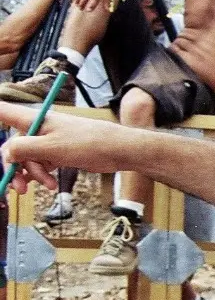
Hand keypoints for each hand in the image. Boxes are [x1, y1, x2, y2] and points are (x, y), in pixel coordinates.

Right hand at [0, 106, 139, 193]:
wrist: (117, 151)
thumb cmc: (87, 143)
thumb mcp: (51, 147)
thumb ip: (23, 149)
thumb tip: (6, 153)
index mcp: (33, 120)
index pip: (3, 112)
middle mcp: (37, 129)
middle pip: (12, 146)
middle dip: (14, 167)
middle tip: (19, 188)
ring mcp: (47, 142)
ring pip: (26, 159)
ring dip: (31, 175)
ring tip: (47, 186)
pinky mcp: (56, 153)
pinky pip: (40, 165)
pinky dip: (42, 175)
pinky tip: (50, 185)